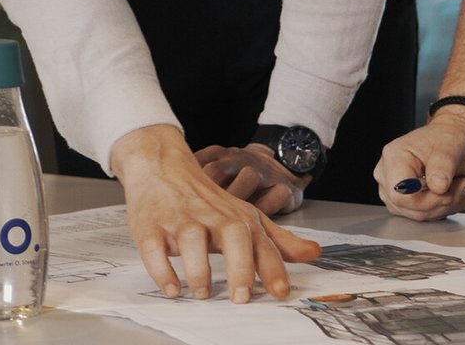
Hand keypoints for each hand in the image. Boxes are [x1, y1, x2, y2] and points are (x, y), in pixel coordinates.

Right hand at [110, 125, 321, 302]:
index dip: (272, 268)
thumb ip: (278, 240)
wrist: (164, 167)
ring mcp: (180, 220)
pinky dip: (163, 271)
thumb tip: (314, 253)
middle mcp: (212, 217)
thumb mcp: (246, 216)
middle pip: (232, 235)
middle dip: (239, 266)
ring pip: (191, 241)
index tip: (280, 292)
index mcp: (238, 218)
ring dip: (199, 270)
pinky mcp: (151, 226)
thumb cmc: (208, 200)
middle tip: (241, 297)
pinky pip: (155, 249)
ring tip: (203, 293)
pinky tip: (173, 289)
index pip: (260, 242)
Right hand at [372, 112, 464, 219]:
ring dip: (451, 204)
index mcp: (395, 157)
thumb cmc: (450, 137)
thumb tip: (438, 187)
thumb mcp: (453, 145)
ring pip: (421, 214)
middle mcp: (389, 174)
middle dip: (446, 200)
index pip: (401, 195)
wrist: (455, 137)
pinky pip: (427, 215)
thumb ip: (444, 165)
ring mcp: (396, 190)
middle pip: (412, 208)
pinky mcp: (407, 201)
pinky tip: (462, 191)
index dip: (429, 200)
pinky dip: (449, 206)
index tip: (450, 189)